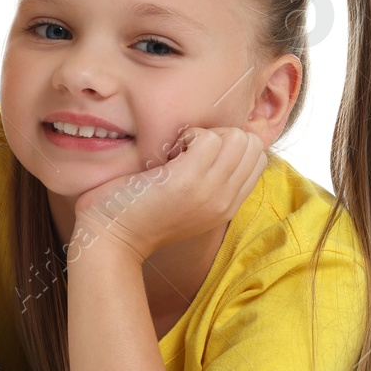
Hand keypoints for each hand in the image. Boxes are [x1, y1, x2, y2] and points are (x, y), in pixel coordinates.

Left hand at [70, 126, 266, 264]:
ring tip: (181, 151)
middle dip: (222, 135)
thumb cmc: (141, 213)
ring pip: (237, 138)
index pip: (258, 158)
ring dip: (207, 133)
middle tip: (191, 150)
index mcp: (228, 206)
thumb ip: (210, 182)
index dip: (231, 145)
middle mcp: (226, 200)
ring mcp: (211, 191)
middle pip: (252, 144)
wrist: (112, 237)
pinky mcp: (188, 180)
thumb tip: (219, 145)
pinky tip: (170, 152)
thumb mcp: (189, 203)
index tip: (201, 154)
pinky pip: (209, 137)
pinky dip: (189, 134)